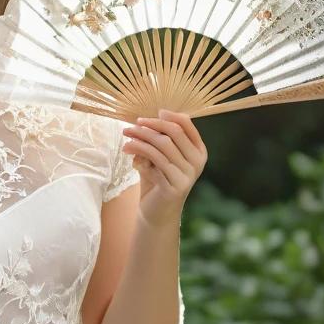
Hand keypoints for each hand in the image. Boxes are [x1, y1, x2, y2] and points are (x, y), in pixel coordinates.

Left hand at [121, 108, 206, 228]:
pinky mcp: (174, 188)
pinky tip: (133, 162)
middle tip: (129, 128)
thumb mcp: (160, 155)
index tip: (144, 118)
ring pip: (161, 148)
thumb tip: (160, 112)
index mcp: (198, 151)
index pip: (186, 125)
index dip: (165, 117)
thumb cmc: (158, 178)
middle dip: (148, 128)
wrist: (157, 211)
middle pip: (172, 134)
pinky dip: (140, 160)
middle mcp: (197, 162)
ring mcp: (187, 176)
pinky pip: (154, 166)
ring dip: (140, 142)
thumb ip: (162, 137)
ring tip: (125, 142)